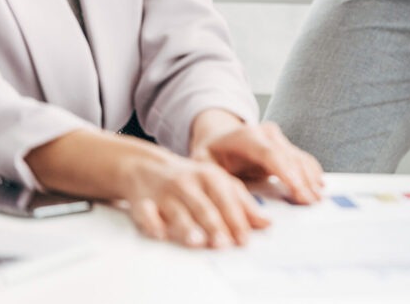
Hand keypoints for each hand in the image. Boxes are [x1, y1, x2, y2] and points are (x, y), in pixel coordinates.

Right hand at [121, 149, 269, 248]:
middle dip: (214, 225)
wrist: (146, 166)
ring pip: (177, 210)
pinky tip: (160, 234)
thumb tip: (266, 224)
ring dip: (187, 226)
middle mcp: (189, 182)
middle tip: (224, 243)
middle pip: (204, 206)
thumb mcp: (219, 184)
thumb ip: (243, 204)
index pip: (227, 200)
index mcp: (211, 176)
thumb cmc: (191, 180)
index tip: (244, 240)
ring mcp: (165, 191)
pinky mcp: (142, 201)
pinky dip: (152, 223)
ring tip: (197, 241)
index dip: (236, 220)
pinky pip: (146, 213)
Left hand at [190, 118, 323, 204]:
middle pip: (290, 157)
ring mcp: (279, 139)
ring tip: (317, 198)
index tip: (297, 190)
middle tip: (310, 201)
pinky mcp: (286, 147)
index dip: (286, 172)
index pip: (270, 153)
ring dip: (310, 178)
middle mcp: (266, 133)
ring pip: (300, 158)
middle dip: (302, 180)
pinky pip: (302, 159)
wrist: (218, 138)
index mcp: (246, 136)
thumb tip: (235, 208)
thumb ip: (220, 184)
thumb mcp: (204, 167)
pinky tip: (318, 185)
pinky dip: (311, 172)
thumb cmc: (210, 155)